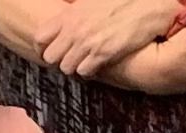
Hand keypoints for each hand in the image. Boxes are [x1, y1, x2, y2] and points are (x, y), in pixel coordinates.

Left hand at [36, 0, 180, 77]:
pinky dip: (88, 71)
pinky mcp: (103, 54)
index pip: (40, 37)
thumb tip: (67, 12)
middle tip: (68, 58)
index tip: (50, 49)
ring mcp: (88, 42)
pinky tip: (95, 64)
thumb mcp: (90, 0)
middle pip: (50, 57)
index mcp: (69, 14)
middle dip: (58, 59)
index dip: (43, 47)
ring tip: (83, 62)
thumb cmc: (120, 0)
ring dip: (73, 67)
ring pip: (66, 67)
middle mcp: (75, 29)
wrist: (145, 5)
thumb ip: (73, 9)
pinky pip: (84, 72)